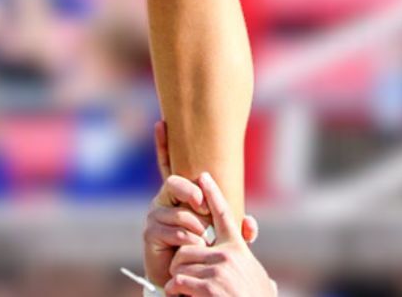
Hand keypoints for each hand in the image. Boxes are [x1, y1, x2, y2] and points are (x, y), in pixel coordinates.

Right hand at [143, 124, 256, 292]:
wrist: (184, 278)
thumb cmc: (203, 252)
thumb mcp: (223, 237)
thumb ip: (238, 228)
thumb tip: (251, 224)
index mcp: (179, 193)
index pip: (168, 163)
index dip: (163, 143)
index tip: (161, 122)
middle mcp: (164, 200)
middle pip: (175, 182)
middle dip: (191, 191)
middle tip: (203, 204)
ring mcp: (155, 215)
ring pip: (180, 211)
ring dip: (196, 227)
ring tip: (202, 240)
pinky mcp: (150, 233)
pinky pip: (174, 229)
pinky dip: (187, 239)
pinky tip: (191, 246)